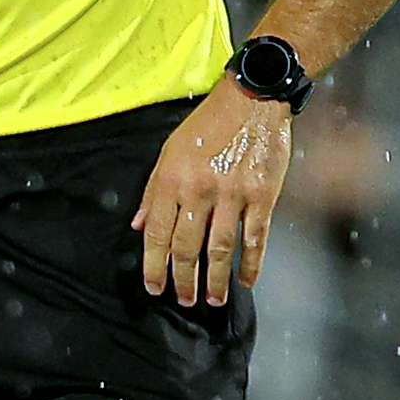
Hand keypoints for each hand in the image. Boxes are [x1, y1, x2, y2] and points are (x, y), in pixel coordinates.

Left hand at [131, 84, 292, 306]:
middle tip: (184, 300)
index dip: (154, 265)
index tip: (155, 286)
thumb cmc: (208, 123)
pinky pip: (255, 238)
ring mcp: (232, 195)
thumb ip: (153, 190)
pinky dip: (251, 263)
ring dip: (215, 280)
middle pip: (186, 247)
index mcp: (172, 180)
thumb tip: (138, 226)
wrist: (253, 99)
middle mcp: (199, 190)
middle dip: (184, 279)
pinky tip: (247, 280)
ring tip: (213, 300)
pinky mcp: (262, 195)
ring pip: (220, 249)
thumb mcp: (170, 150)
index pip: (156, 233)